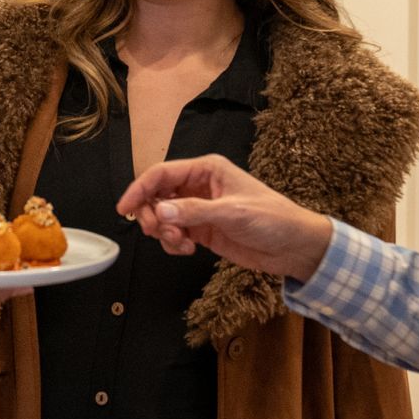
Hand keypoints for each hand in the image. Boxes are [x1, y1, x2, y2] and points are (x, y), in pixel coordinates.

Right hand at [113, 154, 333, 280]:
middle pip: (157, 195)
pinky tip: (187, 249)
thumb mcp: (232, 213)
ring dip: (164, 232)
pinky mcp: (203, 230)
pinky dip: (173, 243)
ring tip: (181, 244)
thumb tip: (161, 212)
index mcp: (207, 170)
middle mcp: (200, 186)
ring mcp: (200, 209)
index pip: (162, 174)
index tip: (124, 208)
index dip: (140, 189)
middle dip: (152, 215)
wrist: (293, 246)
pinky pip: (174, 233)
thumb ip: (194, 212)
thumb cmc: (272, 219)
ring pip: (164, 216)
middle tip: (158, 232)